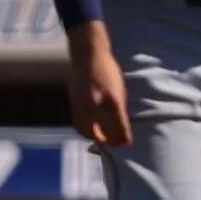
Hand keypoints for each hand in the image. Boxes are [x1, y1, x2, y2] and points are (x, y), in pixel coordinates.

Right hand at [67, 24, 129, 146]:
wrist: (88, 54)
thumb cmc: (108, 70)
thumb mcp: (120, 90)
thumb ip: (120, 110)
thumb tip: (122, 129)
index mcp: (112, 101)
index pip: (119, 129)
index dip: (123, 140)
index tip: (126, 144)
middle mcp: (96, 105)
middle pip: (101, 134)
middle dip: (107, 142)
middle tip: (113, 145)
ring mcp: (82, 105)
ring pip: (87, 131)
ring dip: (94, 138)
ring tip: (101, 139)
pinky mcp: (74, 103)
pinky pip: (78, 123)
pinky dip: (85, 129)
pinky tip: (91, 129)